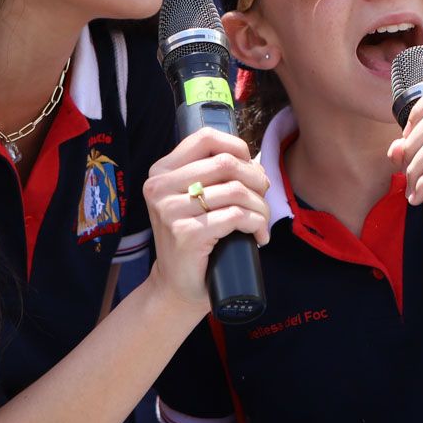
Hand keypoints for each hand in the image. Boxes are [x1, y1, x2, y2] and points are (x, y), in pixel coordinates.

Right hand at [142, 127, 270, 314]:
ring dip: (260, 207)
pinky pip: (236, 217)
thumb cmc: (194, 238)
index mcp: (161, 171)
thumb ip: (214, 175)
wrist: (178, 284)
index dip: (238, 148)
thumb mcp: (194, 199)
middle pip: (226, 163)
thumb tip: (256, 163)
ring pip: (235, 191)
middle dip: (256, 180)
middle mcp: (160, 187)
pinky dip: (257, 224)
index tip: (251, 169)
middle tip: (263, 199)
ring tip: (262, 221)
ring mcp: (170, 211)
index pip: (206, 138)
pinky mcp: (187, 234)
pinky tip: (258, 236)